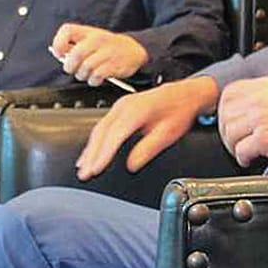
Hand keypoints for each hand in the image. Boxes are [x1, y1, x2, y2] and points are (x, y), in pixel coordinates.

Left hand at [50, 24, 148, 86]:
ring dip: (82, 75)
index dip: (59, 43)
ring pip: (86, 67)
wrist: (133, 49)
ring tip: (86, 74)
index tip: (59, 54)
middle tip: (73, 69)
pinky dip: (93, 80)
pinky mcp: (114, 65)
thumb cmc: (107, 46)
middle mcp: (97, 39)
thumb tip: (59, 54)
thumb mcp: (91, 39)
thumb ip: (74, 45)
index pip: (67, 30)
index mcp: (88, 32)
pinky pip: (97, 76)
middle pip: (76, 54)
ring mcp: (107, 52)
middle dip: (70, 66)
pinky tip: (95, 78)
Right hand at [77, 76, 220, 179]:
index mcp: (136, 111)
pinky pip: (102, 125)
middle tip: (84, 174)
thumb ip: (148, 149)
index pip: (114, 136)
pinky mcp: (120, 108)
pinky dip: (95, 141)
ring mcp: (120, 106)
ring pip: (99, 129)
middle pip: (102, 133)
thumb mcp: (168, 133)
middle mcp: (124, 106)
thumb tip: (132, 165)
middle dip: (91, 155)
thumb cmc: (178, 110)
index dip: (103, 154)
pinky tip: (90, 152)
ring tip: (83, 167)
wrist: (184, 94)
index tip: (95, 169)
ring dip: (90, 149)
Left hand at [215, 78, 267, 166]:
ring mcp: (262, 118)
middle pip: (225, 115)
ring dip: (233, 146)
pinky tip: (250, 159)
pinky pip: (241, 150)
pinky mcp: (266, 138)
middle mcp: (260, 99)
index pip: (229, 94)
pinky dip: (242, 158)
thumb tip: (246, 108)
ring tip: (244, 151)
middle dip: (227, 131)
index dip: (225, 111)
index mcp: (266, 86)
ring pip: (229, 133)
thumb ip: (265, 96)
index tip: (230, 123)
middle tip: (236, 141)